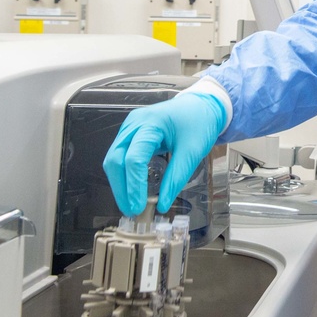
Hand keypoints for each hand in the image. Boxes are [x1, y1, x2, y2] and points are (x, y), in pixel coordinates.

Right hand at [102, 92, 226, 215]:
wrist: (202, 106)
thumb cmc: (199, 122)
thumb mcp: (192, 152)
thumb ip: (176, 178)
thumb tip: (162, 204)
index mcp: (151, 123)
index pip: (134, 157)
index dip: (133, 185)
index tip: (138, 206)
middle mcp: (135, 123)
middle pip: (115, 159)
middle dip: (120, 188)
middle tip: (132, 210)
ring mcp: (130, 127)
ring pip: (114, 159)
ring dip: (120, 183)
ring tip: (131, 204)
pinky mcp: (132, 134)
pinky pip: (121, 156)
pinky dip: (124, 175)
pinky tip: (132, 189)